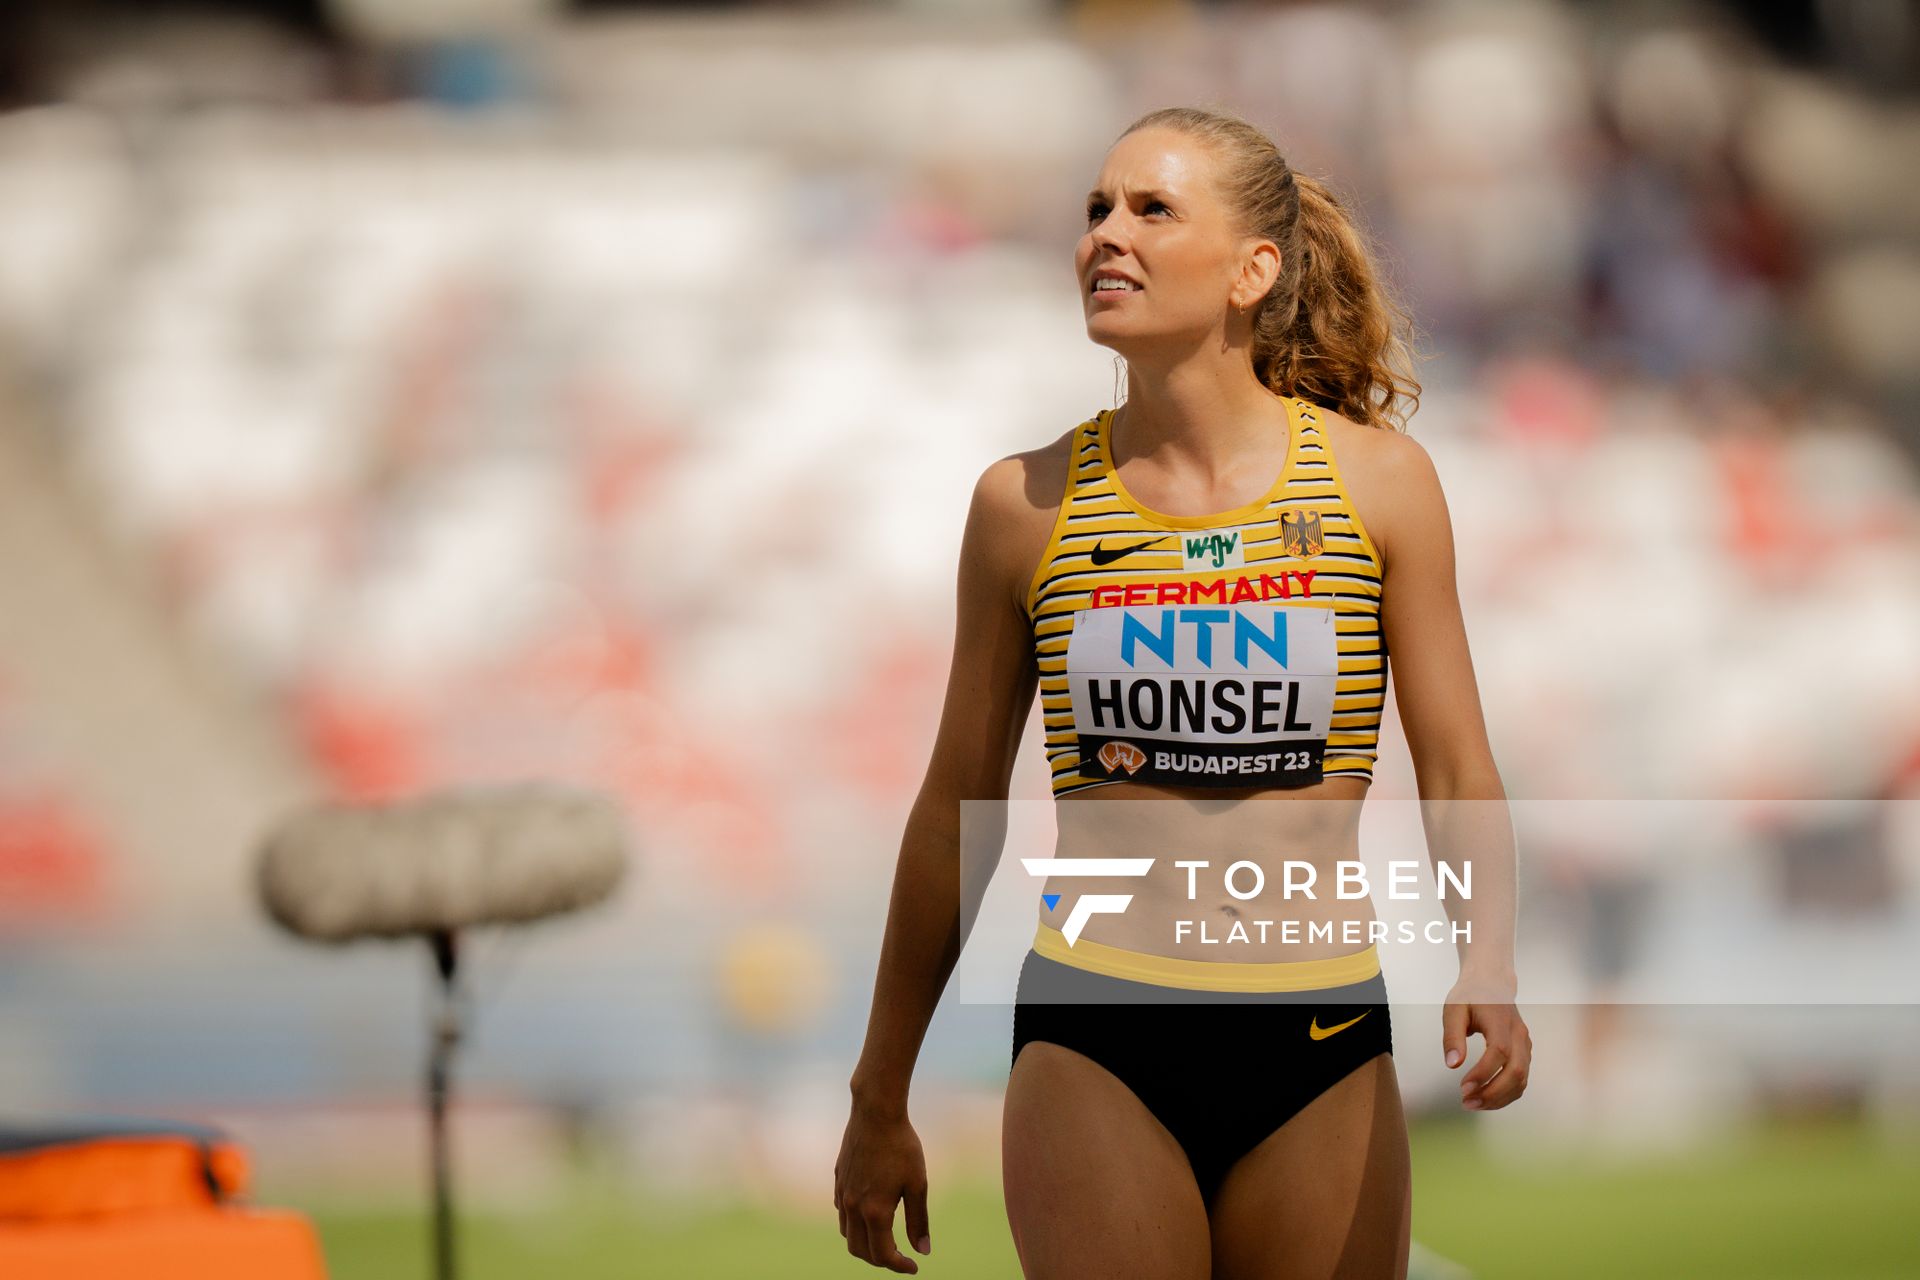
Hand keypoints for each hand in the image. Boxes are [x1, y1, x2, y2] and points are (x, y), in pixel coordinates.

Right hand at [834, 1100, 931, 1272]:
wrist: (875, 1112)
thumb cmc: (901, 1146)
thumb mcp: (918, 1184)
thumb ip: (918, 1220)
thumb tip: (923, 1251)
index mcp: (875, 1212)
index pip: (883, 1254)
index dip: (899, 1266)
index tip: (914, 1266)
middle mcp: (853, 1207)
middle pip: (860, 1251)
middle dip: (880, 1260)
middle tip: (900, 1257)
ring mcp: (842, 1193)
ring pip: (847, 1234)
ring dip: (864, 1244)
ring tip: (885, 1240)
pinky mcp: (838, 1180)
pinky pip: (841, 1213)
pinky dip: (854, 1224)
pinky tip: (869, 1214)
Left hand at [1441, 985, 1531, 1111]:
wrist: (1492, 983)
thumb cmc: (1471, 995)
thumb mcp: (1454, 1010)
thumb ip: (1452, 1036)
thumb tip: (1452, 1065)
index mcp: (1500, 1021)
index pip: (1498, 1051)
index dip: (1483, 1073)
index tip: (1463, 1087)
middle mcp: (1518, 1034)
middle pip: (1516, 1071)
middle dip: (1492, 1093)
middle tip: (1467, 1102)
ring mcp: (1525, 1044)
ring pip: (1521, 1079)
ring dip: (1499, 1097)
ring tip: (1473, 1104)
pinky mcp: (1524, 1052)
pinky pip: (1521, 1079)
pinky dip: (1506, 1094)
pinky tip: (1486, 1098)